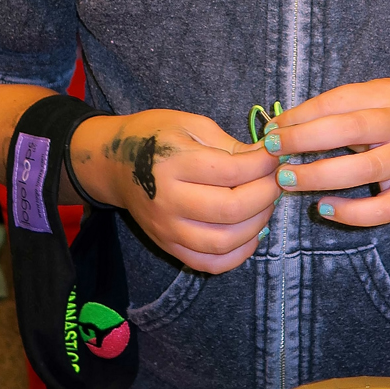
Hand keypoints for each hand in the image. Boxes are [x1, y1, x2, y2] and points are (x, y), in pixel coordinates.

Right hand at [69, 109, 279, 273]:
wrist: (113, 164)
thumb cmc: (155, 136)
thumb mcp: (191, 124)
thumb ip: (230, 145)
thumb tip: (268, 161)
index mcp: (174, 162)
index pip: (233, 171)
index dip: (264, 164)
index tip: (277, 155)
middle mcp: (168, 200)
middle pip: (232, 209)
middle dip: (267, 194)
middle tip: (277, 180)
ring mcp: (167, 229)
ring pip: (225, 241)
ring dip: (258, 224)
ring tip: (265, 205)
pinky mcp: (168, 246)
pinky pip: (210, 263)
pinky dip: (239, 254)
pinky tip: (250, 233)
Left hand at [259, 79, 389, 227]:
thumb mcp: (378, 100)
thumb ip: (339, 109)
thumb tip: (282, 124)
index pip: (338, 101)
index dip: (300, 116)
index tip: (271, 130)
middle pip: (350, 129)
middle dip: (303, 140)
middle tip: (271, 151)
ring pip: (365, 170)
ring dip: (319, 176)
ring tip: (287, 180)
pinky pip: (383, 209)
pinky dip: (352, 213)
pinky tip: (324, 208)